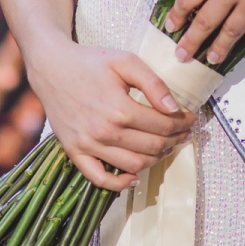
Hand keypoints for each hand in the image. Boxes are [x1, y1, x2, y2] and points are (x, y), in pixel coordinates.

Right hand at [27, 38, 196, 191]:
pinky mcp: (75, 152)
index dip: (182, 124)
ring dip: (155, 159)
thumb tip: (173, 107)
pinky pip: (99, 179)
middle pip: (151, 146)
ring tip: (166, 147)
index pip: (162, 125)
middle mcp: (104, 132)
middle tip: (184, 133)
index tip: (191, 119)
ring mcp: (88, 145)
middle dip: (174, 141)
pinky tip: (134, 176)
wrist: (52, 67)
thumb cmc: (90, 62)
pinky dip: (119, 184)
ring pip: (132, 164)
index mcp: (119, 108)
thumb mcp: (126, 61)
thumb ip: (153, 83)